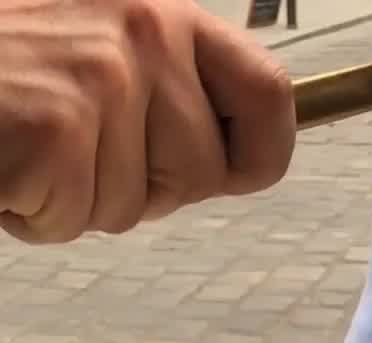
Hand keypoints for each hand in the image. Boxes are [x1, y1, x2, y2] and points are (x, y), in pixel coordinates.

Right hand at [0, 0, 295, 242]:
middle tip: (76, 149)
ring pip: (136, 205)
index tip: (234, 174)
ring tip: (28, 142)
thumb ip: (166, 89)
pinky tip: (8, 162)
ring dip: (80, 200)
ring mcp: (100, 75)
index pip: (270, 95)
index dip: (260, 155)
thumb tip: (230, 158)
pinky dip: (33, 213)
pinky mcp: (54, 125)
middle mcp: (143, 29)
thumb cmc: (6, 65)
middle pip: (204, 175)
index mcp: (163, 10)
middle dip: (146, 190)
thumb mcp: (97, 46)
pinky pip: (76, 218)